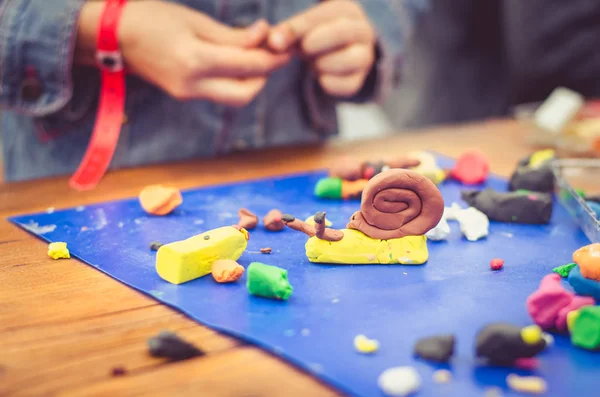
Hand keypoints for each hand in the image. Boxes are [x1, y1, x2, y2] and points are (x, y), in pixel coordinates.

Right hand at [77, 1, 290, 105]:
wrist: (112, 36)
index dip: (273, 57)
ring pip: (234, 98)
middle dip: (265, 76)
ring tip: (254, 55)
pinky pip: (219, 93)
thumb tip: (264, 36)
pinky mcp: (184, 95)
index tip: (287, 45)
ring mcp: (187, 94)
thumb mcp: (194, 21)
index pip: (249, 66)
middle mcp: (193, 85)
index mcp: (196, 61)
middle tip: (272, 54)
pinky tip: (236, 61)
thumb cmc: (151, 18)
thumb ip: (232, 36)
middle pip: (246, 94)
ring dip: (251, 81)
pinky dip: (234, 81)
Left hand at [267, 0, 375, 97]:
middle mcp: (363, 30)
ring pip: (348, 60)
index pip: (322, 15)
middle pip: (341, 32)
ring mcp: (365, 56)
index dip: (296, 28)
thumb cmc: (315, 35)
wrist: (336, 55)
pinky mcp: (360, 80)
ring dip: (322, 64)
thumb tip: (272, 41)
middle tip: (301, 51)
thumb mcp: (302, 27)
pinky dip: (327, 82)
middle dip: (313, 44)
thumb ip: (287, 31)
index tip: (274, 42)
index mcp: (347, 9)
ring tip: (313, 62)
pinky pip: (345, 85)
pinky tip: (320, 75)